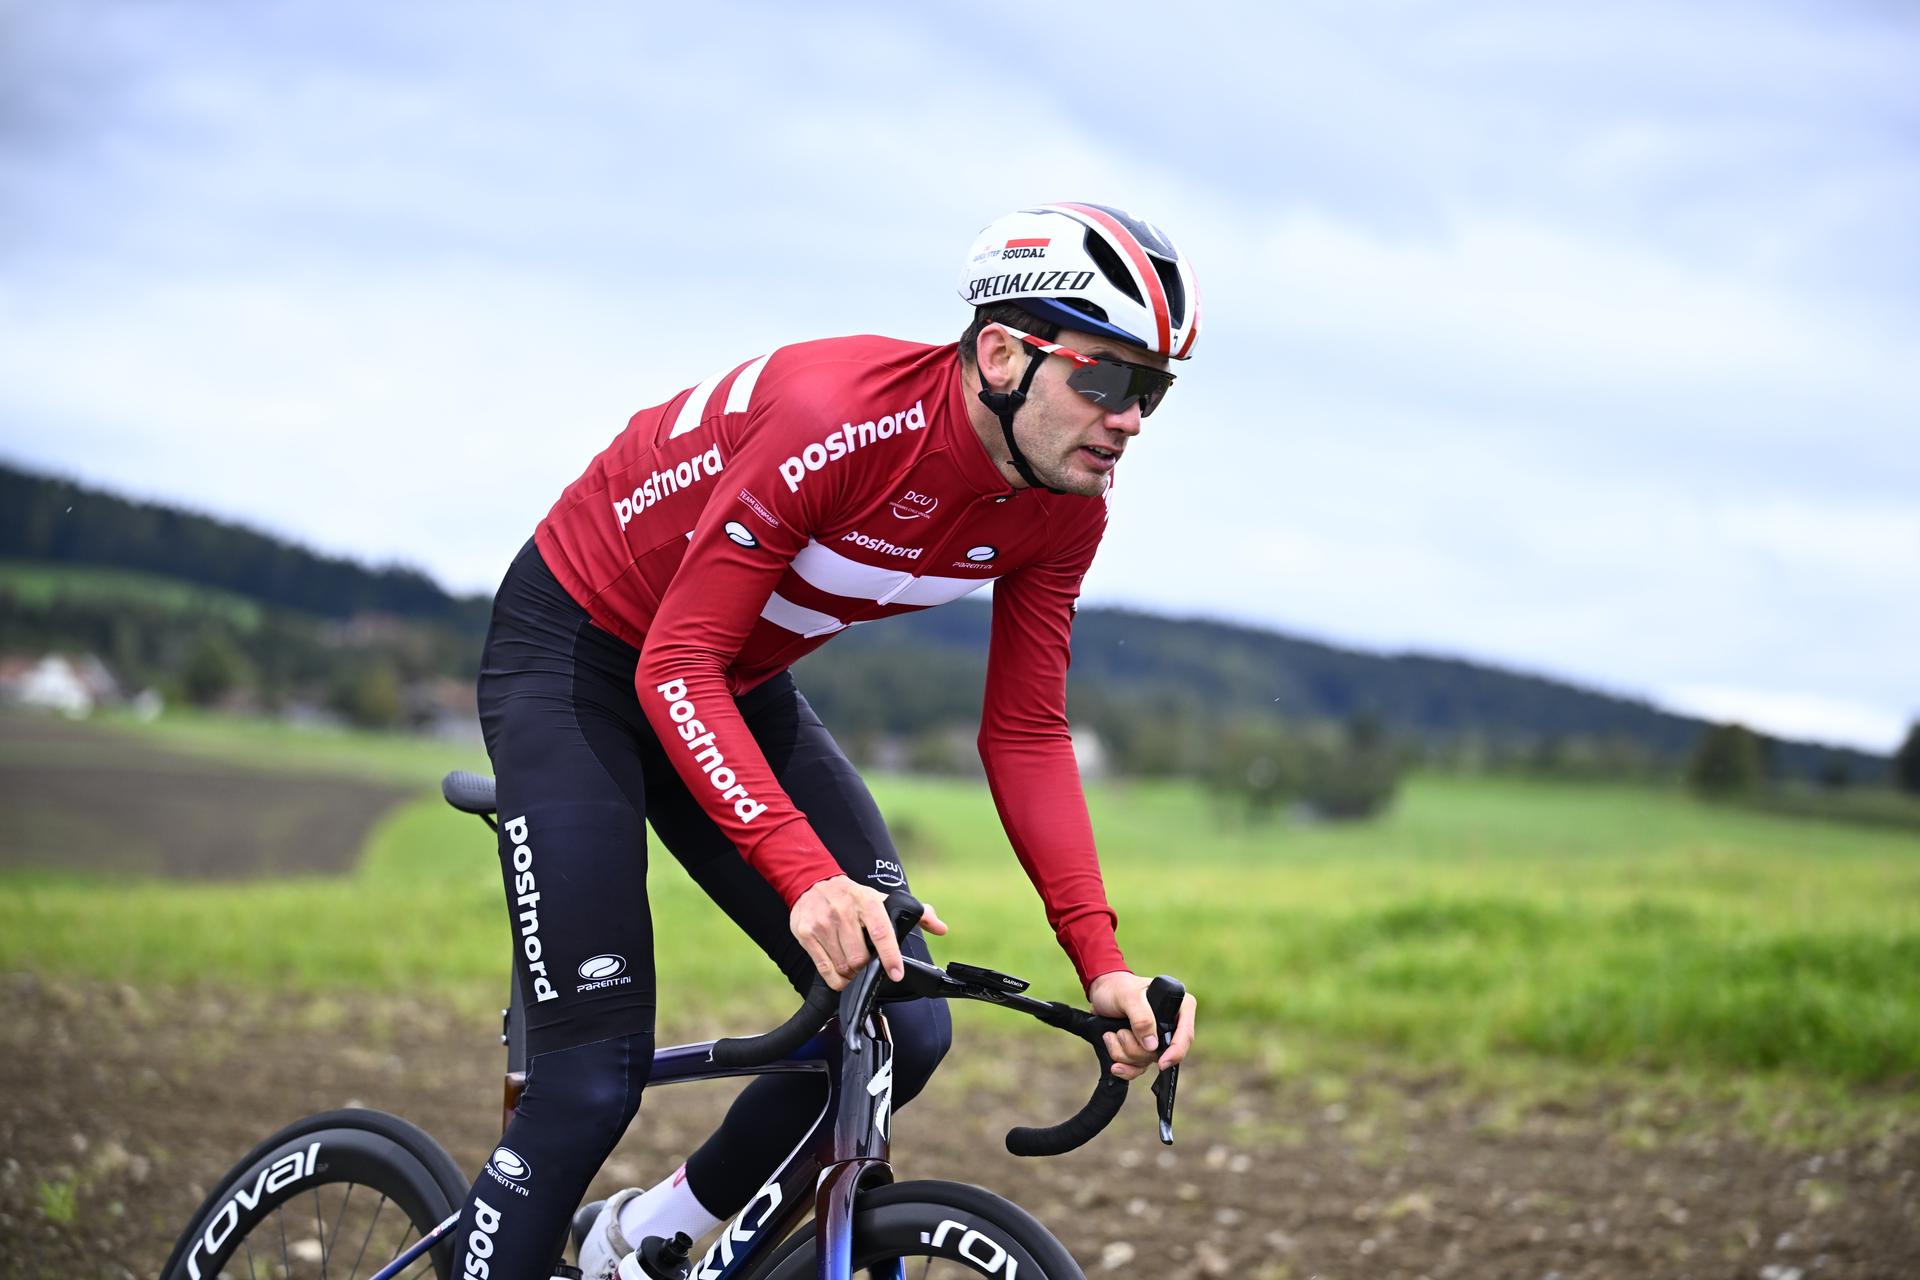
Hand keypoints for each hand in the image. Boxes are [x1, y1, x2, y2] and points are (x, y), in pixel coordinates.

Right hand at [790, 876, 947, 989]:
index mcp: (867, 901)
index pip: (881, 932)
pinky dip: (836, 979)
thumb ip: (916, 914)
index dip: (890, 956)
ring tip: (853, 966)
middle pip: (859, 958)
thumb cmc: (853, 896)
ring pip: (843, 966)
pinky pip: (825, 970)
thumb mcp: (882, 899)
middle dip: (866, 969)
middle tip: (867, 965)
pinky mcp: (805, 933)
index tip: (896, 973)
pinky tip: (840, 974)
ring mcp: (822, 923)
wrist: (813, 883)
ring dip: (851, 974)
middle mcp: (843, 911)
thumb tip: (941, 928)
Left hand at [1087, 970, 1196, 1080]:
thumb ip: (1141, 1018)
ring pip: (1146, 1062)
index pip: (1186, 1034)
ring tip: (1113, 1034)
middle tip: (1121, 1032)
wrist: (1100, 993)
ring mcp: (1157, 1040)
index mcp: (1179, 1007)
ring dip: (1124, 1053)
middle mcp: (1171, 1025)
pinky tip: (1115, 1064)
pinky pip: (1138, 1069)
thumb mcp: (1128, 996)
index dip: (1176, 1051)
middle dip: (1136, 1049)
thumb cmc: (1117, 988)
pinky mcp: (1143, 1050)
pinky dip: (1124, 1067)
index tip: (1162, 1063)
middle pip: (1162, 1053)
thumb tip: (1152, 1045)